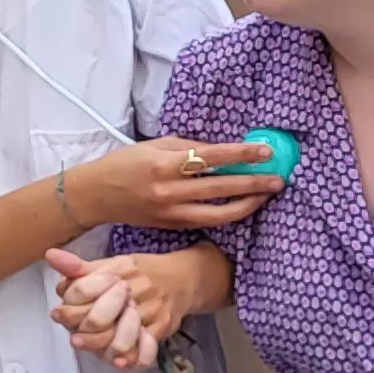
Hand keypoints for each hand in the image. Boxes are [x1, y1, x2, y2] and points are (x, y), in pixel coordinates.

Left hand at [44, 246, 199, 370]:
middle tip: (74, 338)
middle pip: (100, 316)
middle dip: (84, 329)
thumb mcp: (112, 264)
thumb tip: (49, 255)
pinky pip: (146, 347)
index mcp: (118, 270)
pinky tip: (120, 364)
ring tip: (91, 351)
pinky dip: (133, 358)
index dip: (70, 305)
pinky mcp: (162, 326)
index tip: (58, 314)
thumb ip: (79, 267)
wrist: (184, 278)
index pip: (86, 288)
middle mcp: (134, 288)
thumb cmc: (141, 273)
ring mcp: (149, 309)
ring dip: (103, 346)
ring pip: (121, 335)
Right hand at [74, 136, 281, 231]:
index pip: (211, 158)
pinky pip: (206, 221)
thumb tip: (222, 149)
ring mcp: (171, 213)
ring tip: (265, 195)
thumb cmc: (123, 164)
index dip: (240, 155)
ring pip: (218, 213)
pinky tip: (242, 205)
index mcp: (164, 164)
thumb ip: (188, 147)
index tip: (264, 151)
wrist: (96, 196)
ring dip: (246, 204)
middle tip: (277, 179)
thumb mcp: (153, 145)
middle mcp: (169, 191)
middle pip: (220, 188)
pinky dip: (227, 213)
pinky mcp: (172, 226)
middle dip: (252, 184)